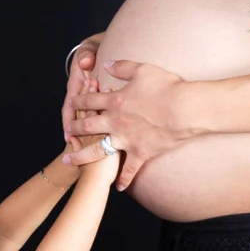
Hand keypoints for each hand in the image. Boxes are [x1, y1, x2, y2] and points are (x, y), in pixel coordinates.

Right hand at [61, 34, 103, 141]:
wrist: (102, 49)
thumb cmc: (94, 51)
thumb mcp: (89, 49)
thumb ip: (86, 53)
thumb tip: (85, 62)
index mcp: (77, 85)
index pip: (70, 106)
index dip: (69, 121)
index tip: (69, 135)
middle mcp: (82, 96)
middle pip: (77, 118)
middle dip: (76, 134)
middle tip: (77, 148)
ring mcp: (90, 102)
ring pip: (88, 120)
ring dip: (87, 134)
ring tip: (87, 149)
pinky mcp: (99, 104)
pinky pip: (100, 118)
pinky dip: (101, 130)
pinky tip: (108, 142)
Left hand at [64, 60, 190, 190]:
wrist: (184, 110)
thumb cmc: (166, 87)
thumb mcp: (142, 69)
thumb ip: (122, 66)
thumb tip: (106, 63)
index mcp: (115, 100)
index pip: (90, 100)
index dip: (78, 100)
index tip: (71, 102)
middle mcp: (115, 122)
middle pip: (87, 126)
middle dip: (74, 128)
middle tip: (65, 132)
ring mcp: (126, 140)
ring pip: (97, 150)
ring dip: (82, 155)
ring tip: (69, 159)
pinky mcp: (140, 153)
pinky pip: (129, 170)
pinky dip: (124, 179)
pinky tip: (118, 187)